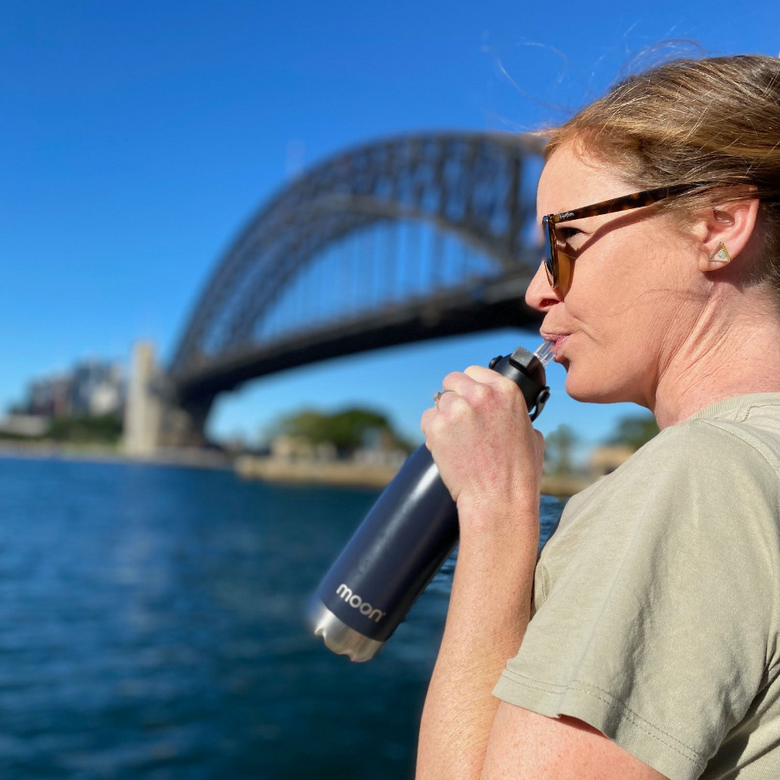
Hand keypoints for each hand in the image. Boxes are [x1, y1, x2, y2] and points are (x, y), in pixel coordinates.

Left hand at [420, 365, 544, 529]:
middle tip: (460, 420)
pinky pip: (427, 419)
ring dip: (444, 416)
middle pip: (452, 381)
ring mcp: (456, 410)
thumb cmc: (519, 474)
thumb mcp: (531, 434)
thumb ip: (513, 414)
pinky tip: (447, 447)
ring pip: (438, 401)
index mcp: (506, 390)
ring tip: (457, 440)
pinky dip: (433, 432)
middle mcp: (480, 394)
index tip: (469, 398)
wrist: (499, 500)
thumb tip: (504, 412)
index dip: (470, 385)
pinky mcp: (437, 427)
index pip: (474, 371)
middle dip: (454, 397)